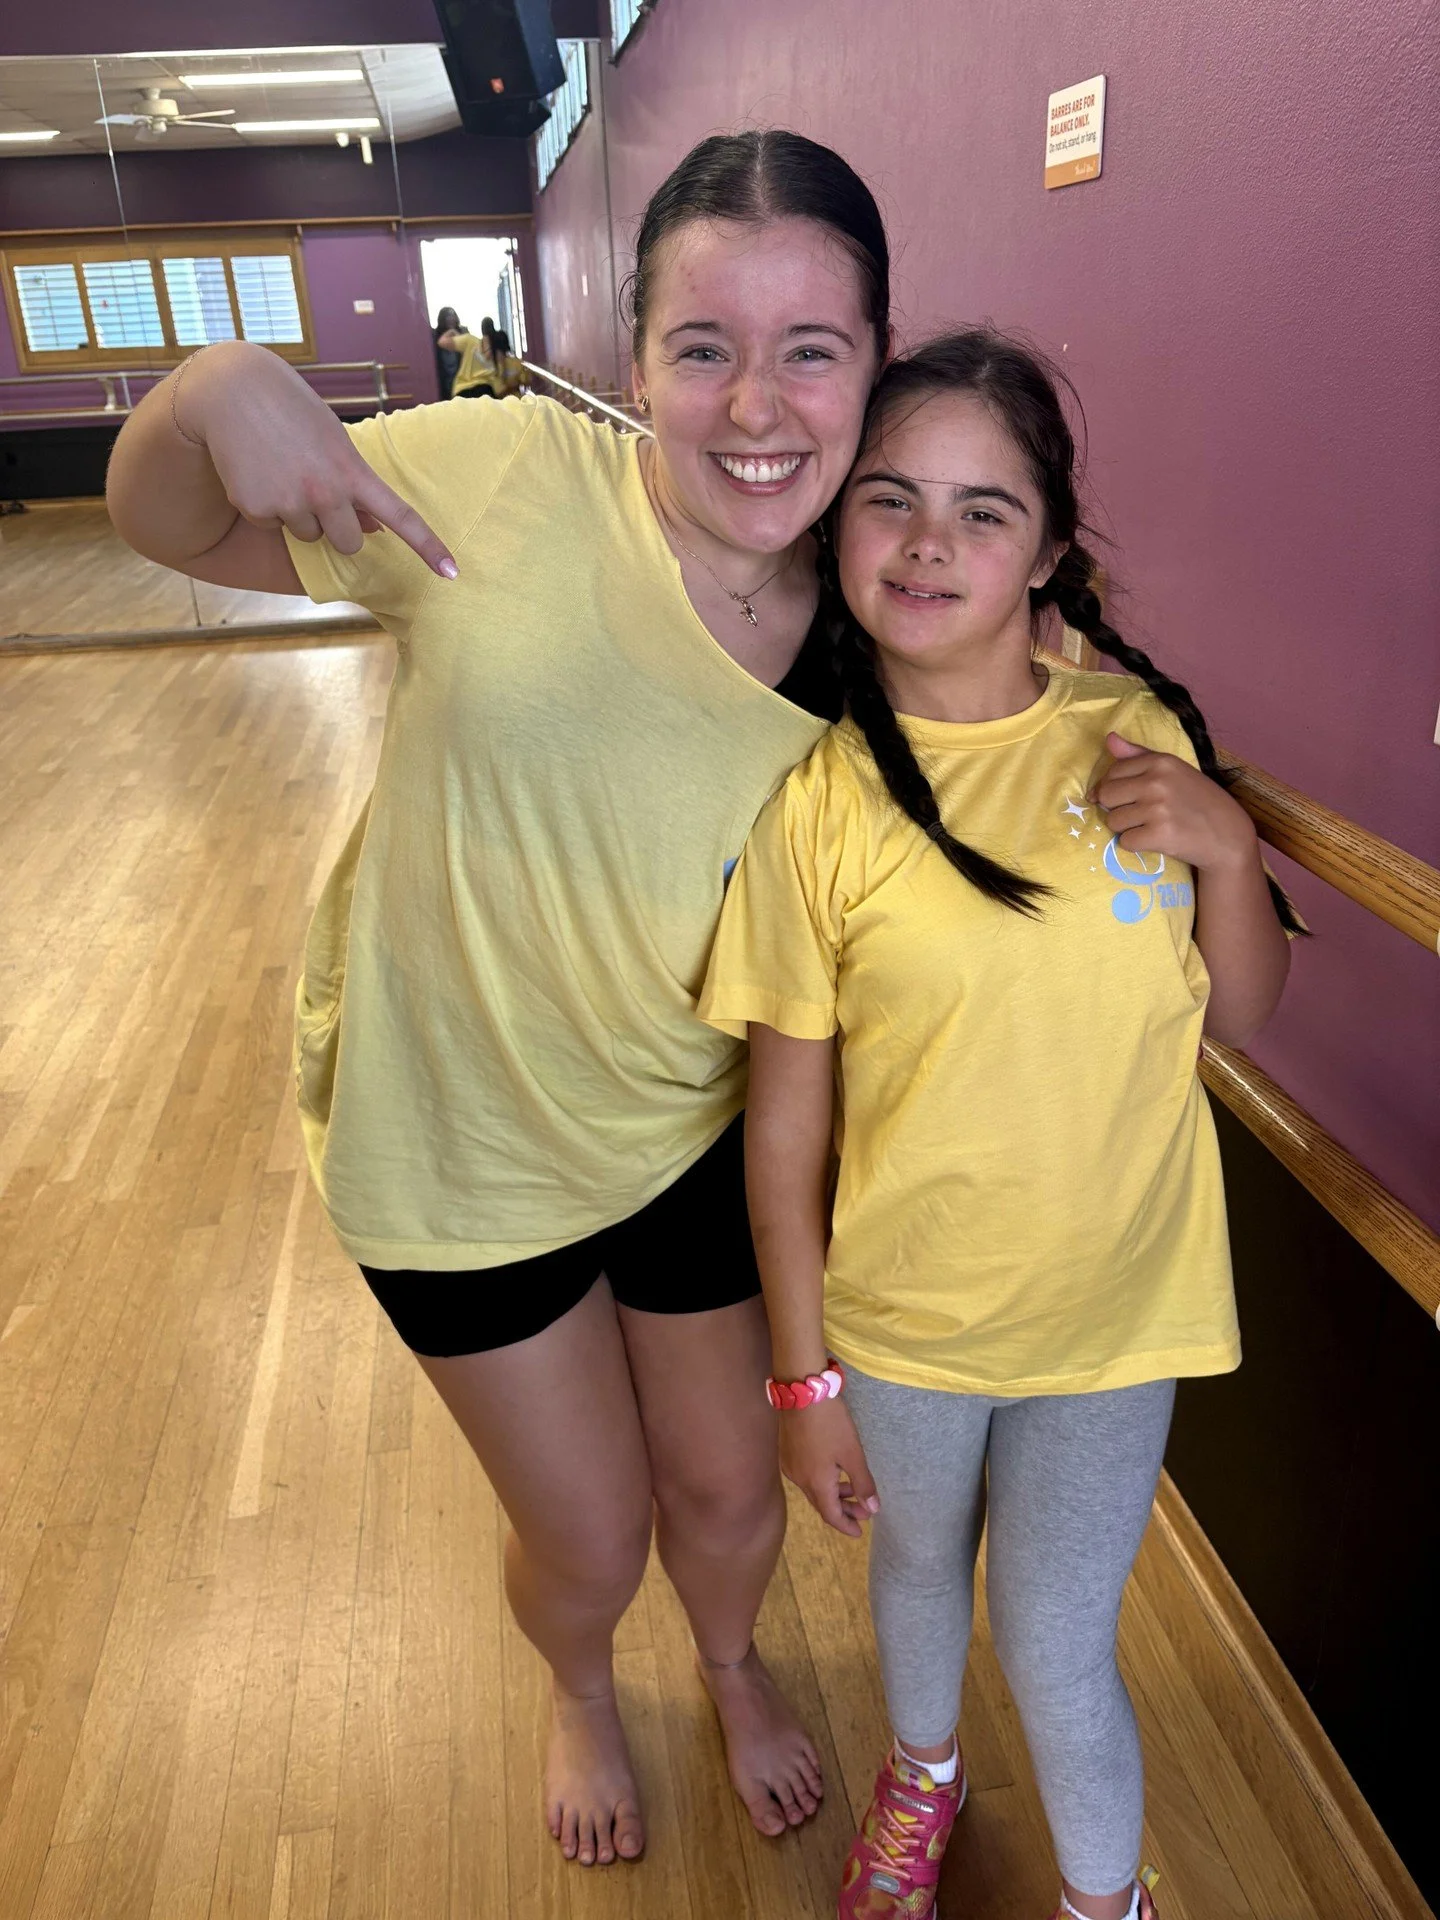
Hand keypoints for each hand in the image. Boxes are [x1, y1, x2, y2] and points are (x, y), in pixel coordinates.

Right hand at [179, 341, 455, 574]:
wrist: (234, 389)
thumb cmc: (293, 411)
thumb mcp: (334, 441)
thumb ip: (354, 483)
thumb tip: (372, 527)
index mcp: (353, 471)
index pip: (400, 516)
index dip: (427, 546)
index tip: (451, 573)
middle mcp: (326, 492)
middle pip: (349, 543)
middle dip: (338, 527)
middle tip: (317, 490)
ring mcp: (290, 502)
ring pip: (308, 536)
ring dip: (299, 513)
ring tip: (281, 468)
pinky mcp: (256, 508)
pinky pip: (272, 525)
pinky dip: (265, 506)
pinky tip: (256, 470)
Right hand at [779, 1398, 879, 1537]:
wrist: (802, 1391)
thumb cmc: (831, 1423)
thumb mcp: (853, 1454)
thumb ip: (863, 1483)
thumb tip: (873, 1509)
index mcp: (816, 1483)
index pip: (831, 1515)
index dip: (846, 1526)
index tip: (860, 1531)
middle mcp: (799, 1480)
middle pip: (822, 1504)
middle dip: (843, 1511)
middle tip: (863, 1512)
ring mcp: (790, 1466)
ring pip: (813, 1490)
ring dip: (833, 1494)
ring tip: (852, 1490)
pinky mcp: (787, 1453)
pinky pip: (806, 1477)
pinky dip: (822, 1481)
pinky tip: (834, 1471)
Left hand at [1094, 733, 1256, 872]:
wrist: (1229, 835)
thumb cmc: (1199, 801)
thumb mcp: (1173, 770)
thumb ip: (1138, 755)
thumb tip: (1109, 738)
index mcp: (1160, 761)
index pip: (1113, 772)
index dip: (1115, 787)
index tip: (1128, 797)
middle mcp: (1157, 781)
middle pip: (1106, 795)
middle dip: (1116, 807)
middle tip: (1139, 814)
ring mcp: (1157, 808)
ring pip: (1113, 821)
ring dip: (1126, 828)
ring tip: (1150, 826)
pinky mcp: (1159, 834)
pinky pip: (1125, 842)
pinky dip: (1137, 845)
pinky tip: (1156, 839)